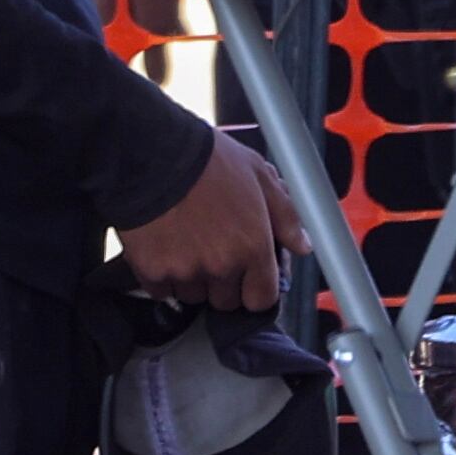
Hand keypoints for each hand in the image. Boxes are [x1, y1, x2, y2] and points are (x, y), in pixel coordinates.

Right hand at [117, 133, 315, 309]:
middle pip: (226, 301)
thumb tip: (303, 244)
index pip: (261, 299)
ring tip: (184, 244)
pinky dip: (162, 276)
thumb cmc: (207, 159)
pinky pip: (162, 290)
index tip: (247, 276)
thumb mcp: (258, 174)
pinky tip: (162, 248)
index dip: (255, 288)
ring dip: (192, 279)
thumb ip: (286, 214)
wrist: (152, 153)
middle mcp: (222, 266)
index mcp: (252, 246)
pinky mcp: (152, 271)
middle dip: (222, 282)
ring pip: (193, 296)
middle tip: (211, 249)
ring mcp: (185, 271)